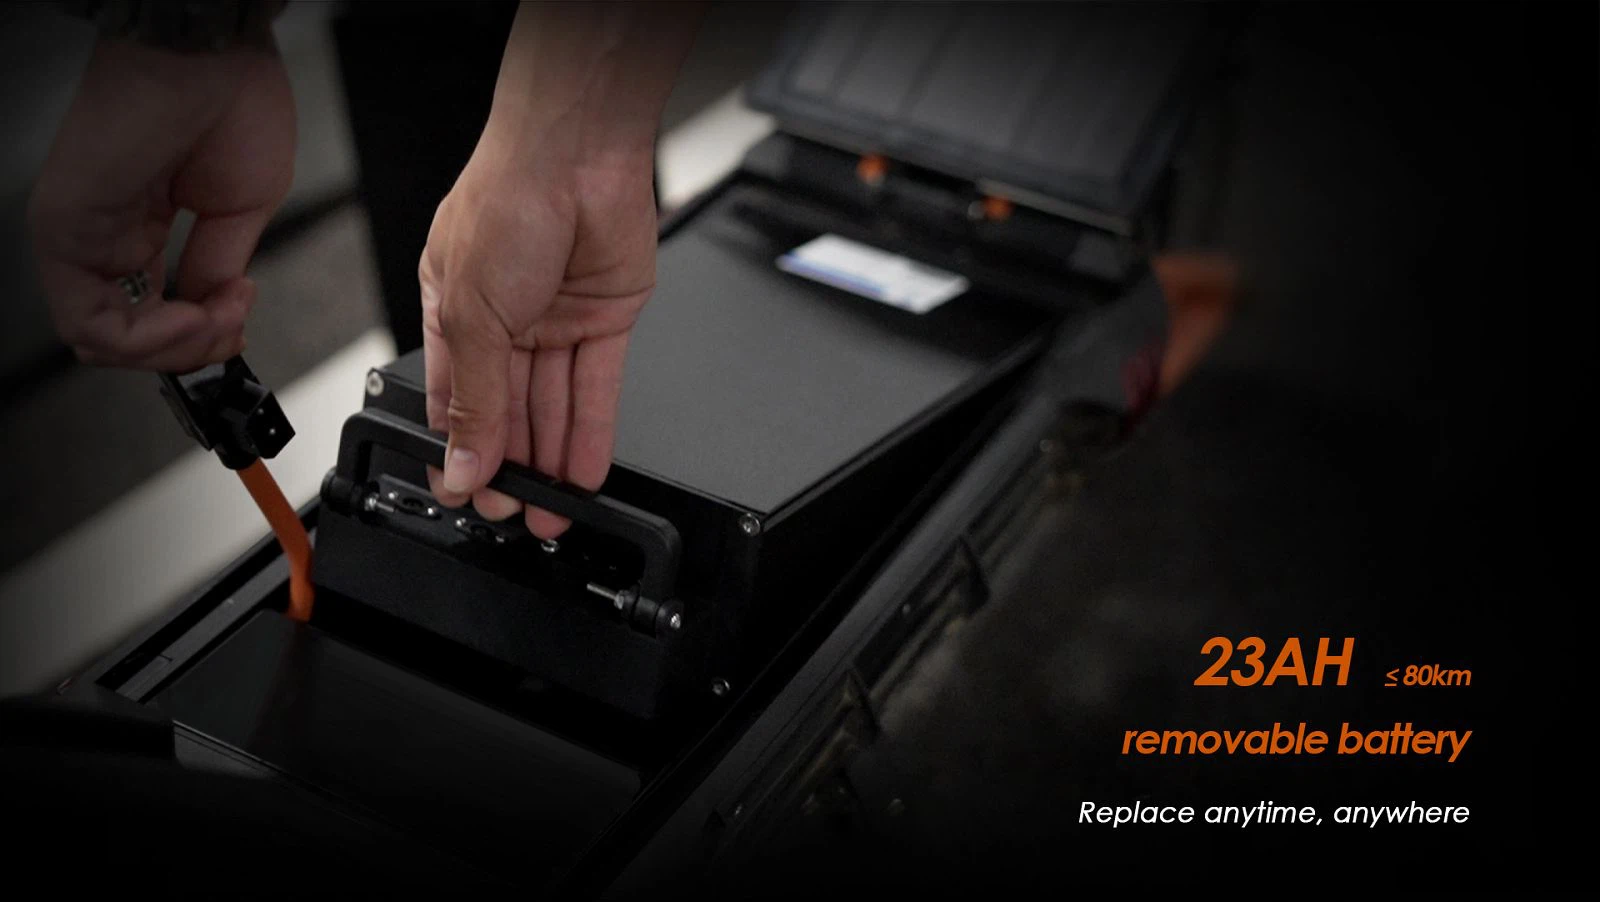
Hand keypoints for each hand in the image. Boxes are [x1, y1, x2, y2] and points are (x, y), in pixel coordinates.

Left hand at [27, 37, 294, 370]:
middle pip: (124, 338)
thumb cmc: (231, 104)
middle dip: (190, 350)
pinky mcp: (64, 230)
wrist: (214, 55)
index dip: (200, 336)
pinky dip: (150, 341)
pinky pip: (91, 321)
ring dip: (174, 350)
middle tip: (232, 327)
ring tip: (218, 322)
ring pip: (101, 340)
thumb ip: (216, 267)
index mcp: (140, 229)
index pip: (150, 316)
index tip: (240, 315)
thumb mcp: (242, 210)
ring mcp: (78, 234)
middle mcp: (102, 236)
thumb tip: (213, 309)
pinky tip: (194, 320)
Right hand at [420, 129, 657, 538]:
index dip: (460, 450)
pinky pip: (596, 389)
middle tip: (514, 512)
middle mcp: (504, 319)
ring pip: (552, 406)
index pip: (453, 399)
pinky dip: (590, 434)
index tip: (466, 495)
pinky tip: (582, 475)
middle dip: (510, 466)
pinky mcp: (604, 320)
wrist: (577, 154)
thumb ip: (472, 395)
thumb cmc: (506, 201)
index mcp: (453, 311)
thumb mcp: (470, 311)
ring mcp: (555, 321)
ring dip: (551, 462)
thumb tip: (461, 459)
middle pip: (507, 410)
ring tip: (551, 513)